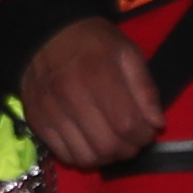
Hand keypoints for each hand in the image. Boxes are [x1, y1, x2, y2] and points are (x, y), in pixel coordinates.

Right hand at [20, 12, 168, 169]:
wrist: (45, 35)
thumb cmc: (93, 42)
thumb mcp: (127, 53)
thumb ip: (145, 88)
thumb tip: (156, 123)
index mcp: (98, 74)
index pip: (127, 124)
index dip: (143, 135)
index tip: (147, 130)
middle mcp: (70, 96)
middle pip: (107, 146)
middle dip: (127, 150)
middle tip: (131, 140)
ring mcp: (50, 111)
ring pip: (86, 157)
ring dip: (106, 158)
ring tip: (112, 143)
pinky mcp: (36, 121)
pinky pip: (64, 156)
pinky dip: (82, 156)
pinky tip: (89, 142)